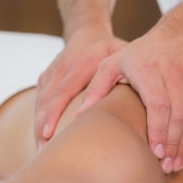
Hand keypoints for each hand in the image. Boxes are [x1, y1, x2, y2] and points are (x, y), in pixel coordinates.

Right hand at [35, 32, 127, 148]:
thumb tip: (144, 98)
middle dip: (42, 126)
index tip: (50, 133)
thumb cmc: (110, 48)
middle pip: (46, 101)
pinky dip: (39, 120)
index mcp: (80, 64)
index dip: (55, 112)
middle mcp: (61, 68)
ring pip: (39, 103)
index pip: (64, 90)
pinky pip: (38, 102)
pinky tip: (43, 140)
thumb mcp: (120, 53)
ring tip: (42, 151)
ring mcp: (50, 73)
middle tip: (45, 151)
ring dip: (38, 126)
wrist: (86, 31)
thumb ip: (126, 72)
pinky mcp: (44, 79)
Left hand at [78, 25, 182, 172]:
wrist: (176, 35)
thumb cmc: (138, 55)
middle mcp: (174, 72)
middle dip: (173, 145)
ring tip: (177, 162)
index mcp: (148, 70)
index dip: (159, 132)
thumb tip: (80, 115)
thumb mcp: (112, 64)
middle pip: (178, 116)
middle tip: (167, 166)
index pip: (159, 107)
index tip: (156, 153)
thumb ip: (96, 88)